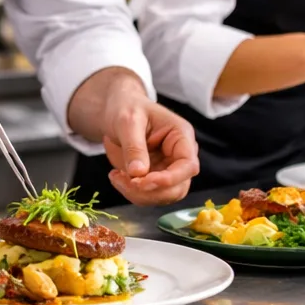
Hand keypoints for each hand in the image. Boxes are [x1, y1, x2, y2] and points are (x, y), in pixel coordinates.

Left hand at [100, 85, 199, 205]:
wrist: (118, 111)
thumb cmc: (127, 108)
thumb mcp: (127, 121)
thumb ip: (134, 146)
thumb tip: (138, 173)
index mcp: (181, 136)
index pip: (188, 166)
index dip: (169, 179)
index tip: (143, 182)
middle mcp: (180, 156)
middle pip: (177, 187)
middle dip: (149, 190)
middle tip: (122, 179)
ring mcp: (169, 170)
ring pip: (163, 196)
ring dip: (138, 194)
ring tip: (116, 176)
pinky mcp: (155, 179)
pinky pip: (148, 195)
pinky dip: (132, 193)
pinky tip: (117, 177)